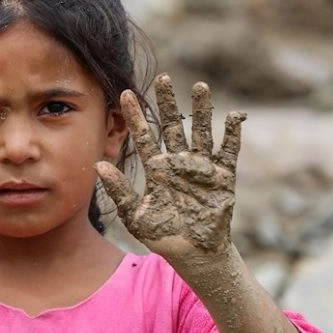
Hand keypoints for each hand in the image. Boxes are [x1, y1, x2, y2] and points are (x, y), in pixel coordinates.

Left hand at [95, 74, 245, 263]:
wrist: (193, 255)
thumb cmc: (163, 236)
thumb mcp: (134, 215)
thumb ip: (119, 191)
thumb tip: (98, 166)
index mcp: (157, 169)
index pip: (144, 136)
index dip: (135, 116)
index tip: (124, 94)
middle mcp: (179, 163)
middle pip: (173, 126)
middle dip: (168, 102)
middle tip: (163, 78)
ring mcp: (201, 168)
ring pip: (201, 132)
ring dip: (201, 110)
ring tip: (200, 87)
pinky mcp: (222, 177)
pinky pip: (228, 151)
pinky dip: (233, 134)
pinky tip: (233, 116)